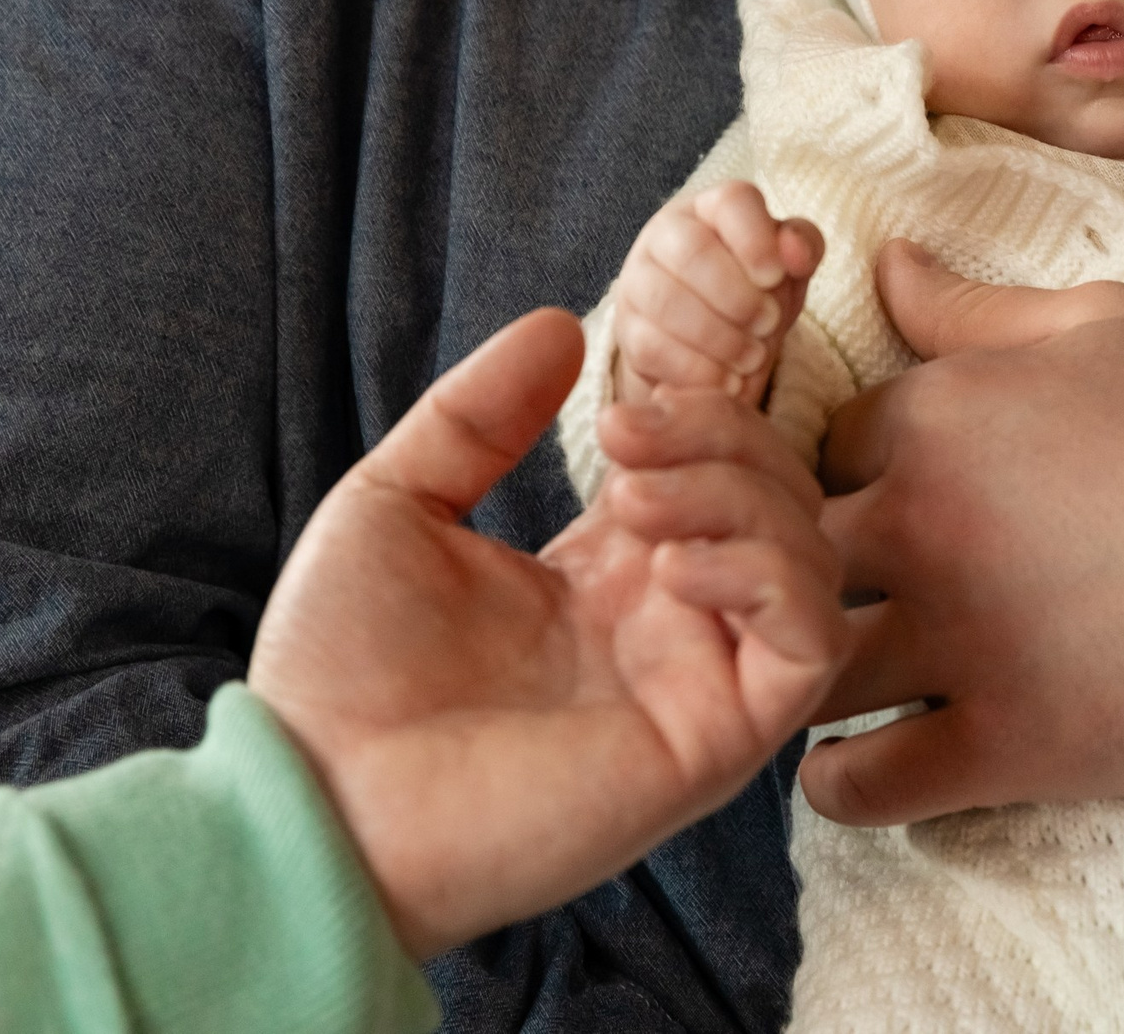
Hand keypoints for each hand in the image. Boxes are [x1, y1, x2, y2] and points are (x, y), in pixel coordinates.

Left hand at [248, 309, 848, 958]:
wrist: (314, 801)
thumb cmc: (338, 672)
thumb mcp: (394, 501)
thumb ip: (478, 414)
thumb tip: (560, 322)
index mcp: (607, 569)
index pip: (716, 462)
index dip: (706, 402)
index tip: (641, 374)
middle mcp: (669, 620)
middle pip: (777, 492)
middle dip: (723, 435)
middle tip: (624, 430)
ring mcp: (699, 680)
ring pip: (807, 555)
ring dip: (742, 495)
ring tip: (635, 494)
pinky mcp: (715, 739)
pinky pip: (809, 640)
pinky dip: (767, 577)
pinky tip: (671, 566)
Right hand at [612, 182, 823, 408]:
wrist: (714, 346)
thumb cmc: (755, 292)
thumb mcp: (788, 269)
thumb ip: (802, 248)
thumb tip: (796, 253)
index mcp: (713, 208)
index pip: (732, 202)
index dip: (756, 239)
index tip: (775, 277)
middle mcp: (666, 234)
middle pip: (690, 250)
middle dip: (736, 295)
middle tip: (768, 325)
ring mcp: (638, 280)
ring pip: (666, 300)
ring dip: (718, 336)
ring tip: (752, 358)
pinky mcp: (627, 329)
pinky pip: (652, 346)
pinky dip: (697, 369)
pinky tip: (727, 381)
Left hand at [799, 242, 1123, 827]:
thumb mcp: (1101, 327)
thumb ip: (975, 309)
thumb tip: (883, 262)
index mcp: (940, 414)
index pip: (808, 448)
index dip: (820, 478)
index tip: (852, 507)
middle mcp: (927, 522)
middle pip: (781, 555)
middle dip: (779, 577)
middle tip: (807, 599)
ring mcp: (961, 639)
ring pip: (803, 672)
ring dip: (794, 682)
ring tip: (812, 689)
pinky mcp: (1007, 740)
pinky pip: (865, 781)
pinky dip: (840, 784)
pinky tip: (851, 767)